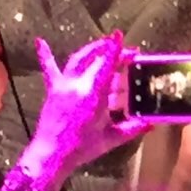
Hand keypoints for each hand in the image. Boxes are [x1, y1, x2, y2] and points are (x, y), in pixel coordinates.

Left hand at [31, 32, 147, 170]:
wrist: (51, 154)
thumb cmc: (82, 147)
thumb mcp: (111, 138)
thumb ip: (132, 128)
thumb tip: (150, 124)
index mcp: (94, 94)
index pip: (107, 65)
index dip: (116, 49)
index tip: (121, 36)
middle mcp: (78, 85)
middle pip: (97, 60)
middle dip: (112, 51)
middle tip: (128, 51)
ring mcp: (64, 86)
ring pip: (79, 60)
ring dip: (92, 49)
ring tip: (103, 44)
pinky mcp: (53, 90)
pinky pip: (50, 69)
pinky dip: (46, 55)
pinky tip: (40, 42)